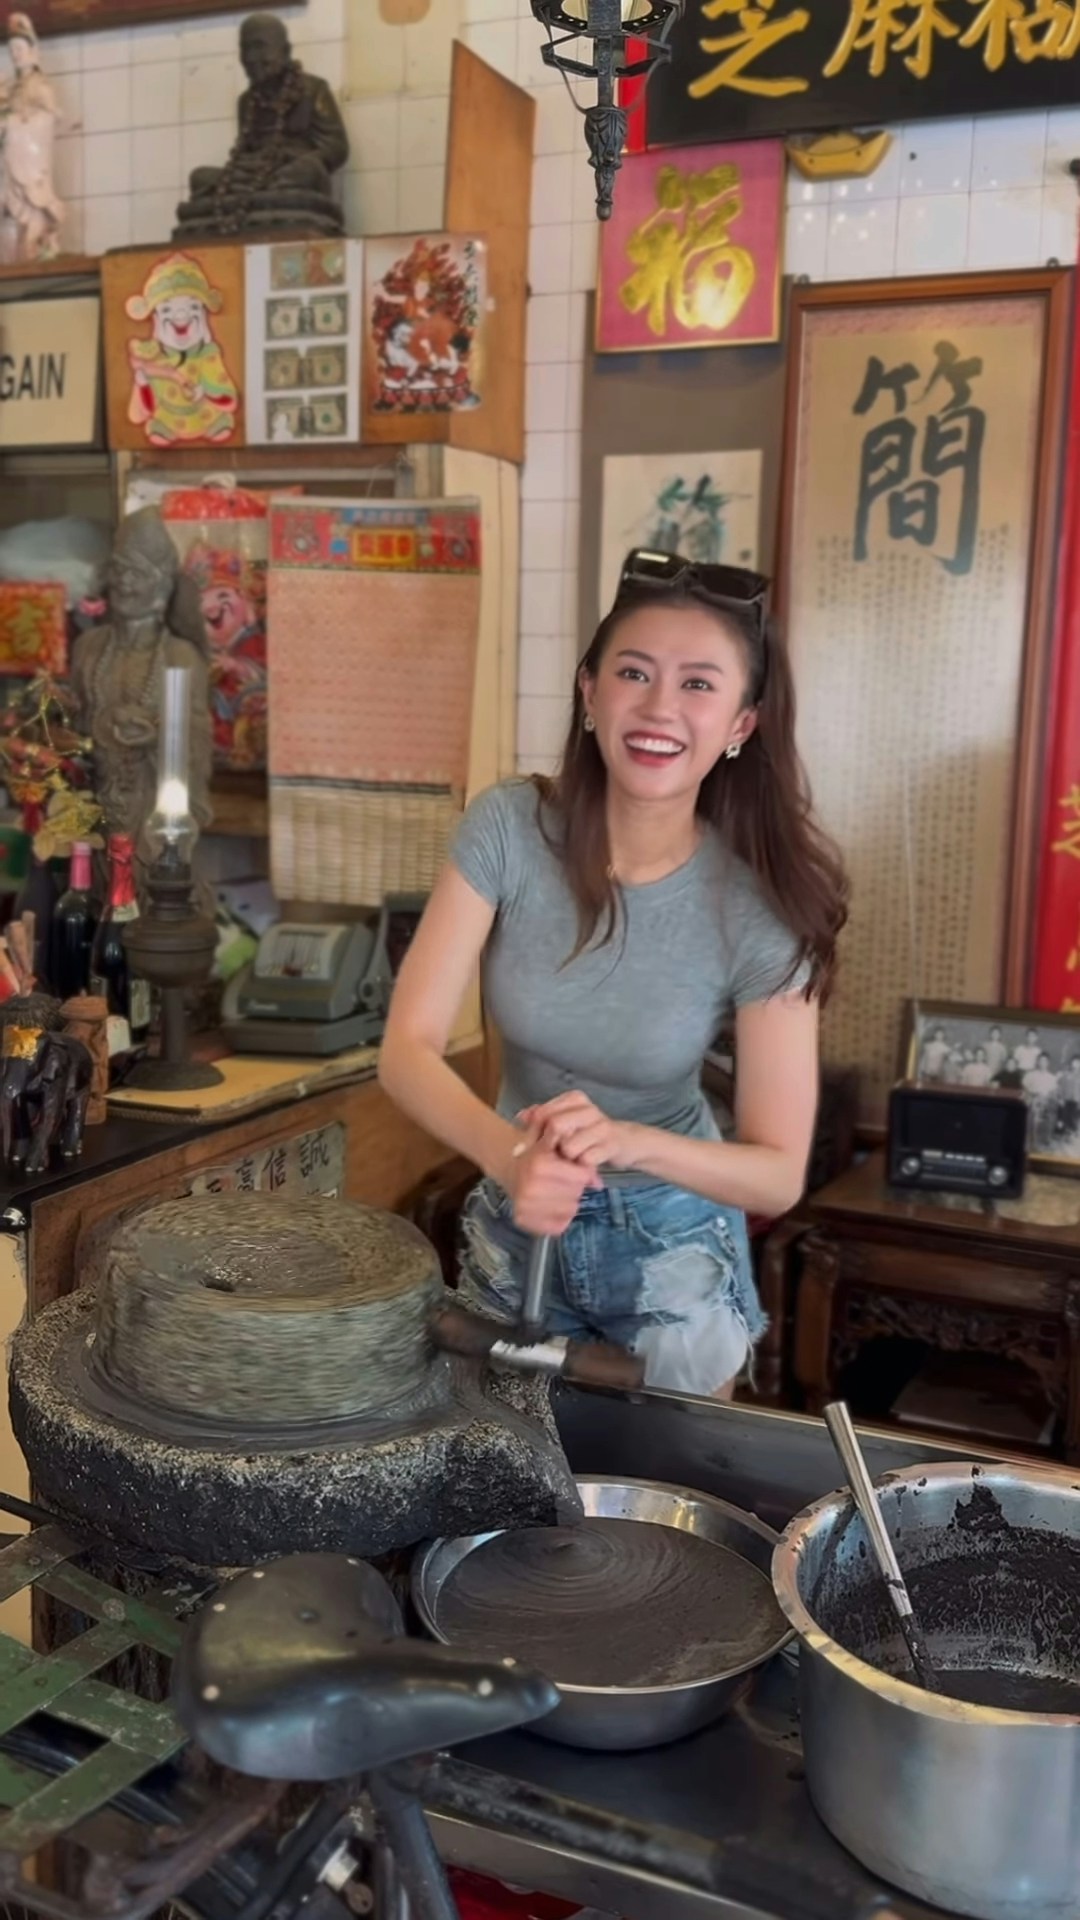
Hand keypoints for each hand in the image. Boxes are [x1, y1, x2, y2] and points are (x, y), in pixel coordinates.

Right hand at [502, 1128, 600, 1236]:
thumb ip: (579, 1156)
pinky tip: (552, 1206)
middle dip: (575, 1187)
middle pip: (577, 1193)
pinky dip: (560, 1218)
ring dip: (569, 1202)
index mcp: (539, 1164)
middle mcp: (531, 1187)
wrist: (510, 1168)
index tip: (574, 1170)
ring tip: (558, 1193)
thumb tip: (598, 1184)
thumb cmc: (537, 1155)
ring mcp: (526, 1206)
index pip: (582, 1177)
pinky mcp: (524, 1221)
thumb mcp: (556, 1145)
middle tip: (564, 1181)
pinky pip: (558, 1226)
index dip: (582, 1172)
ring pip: (570, 1210)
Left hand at [517, 1092, 640, 1172]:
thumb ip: (542, 1117)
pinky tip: (585, 1165)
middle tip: (551, 1156)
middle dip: (549, 1147)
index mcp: (575, 1099)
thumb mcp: (565, 1122)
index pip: (542, 1113)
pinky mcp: (612, 1145)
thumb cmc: (588, 1134)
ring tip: (573, 1159)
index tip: (526, 1148)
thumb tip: (520, 1116)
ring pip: (569, 1147)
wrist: (625, 1143)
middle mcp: (588, 1109)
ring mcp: (602, 1127)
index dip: (531, 1133)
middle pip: (555, 1127)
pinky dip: (582, 1167)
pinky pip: (585, 1160)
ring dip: (567, 1159)